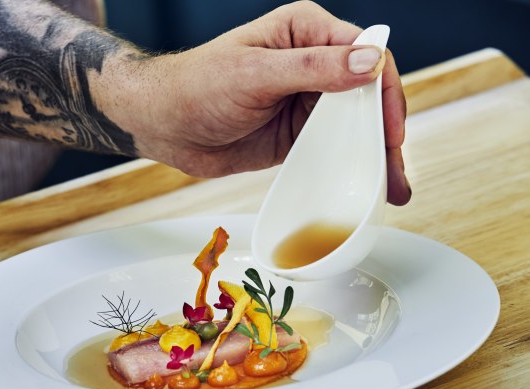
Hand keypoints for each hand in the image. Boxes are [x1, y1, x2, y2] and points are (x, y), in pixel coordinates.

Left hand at [100, 1, 410, 205]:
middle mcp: (313, 64)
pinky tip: (362, 186)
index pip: (364, 53)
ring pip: (355, 124)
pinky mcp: (297, 133)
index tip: (388, 127)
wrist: (162, 124)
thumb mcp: (254, 73)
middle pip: (367, 93)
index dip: (382, 90)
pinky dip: (348, 165)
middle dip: (385, 130)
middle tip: (394, 169)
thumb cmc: (195, 85)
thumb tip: (369, 60)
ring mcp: (307, 100)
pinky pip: (332, 147)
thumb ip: (312, 68)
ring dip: (373, 154)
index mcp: (305, 32)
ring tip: (390, 188)